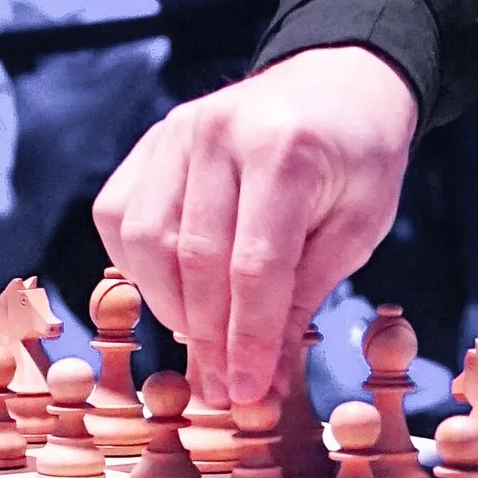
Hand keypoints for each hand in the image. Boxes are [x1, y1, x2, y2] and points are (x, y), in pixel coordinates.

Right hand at [94, 48, 420, 406]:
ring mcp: (178, 131)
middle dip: (207, 337)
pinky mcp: (153, 140)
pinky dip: (138, 266)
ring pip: (145, 241)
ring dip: (169, 306)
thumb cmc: (356, 160)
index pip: (254, 266)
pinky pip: (120, 215)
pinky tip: (172, 292)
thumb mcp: (356, 229)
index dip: (247, 339)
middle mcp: (220, 133)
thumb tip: (262, 380)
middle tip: (224, 390)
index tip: (249, 392)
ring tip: (204, 341)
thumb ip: (302, 298)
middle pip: (194, 259)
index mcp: (285, 150)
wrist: (338, 84)